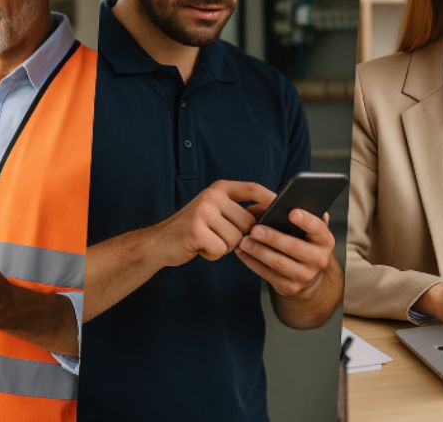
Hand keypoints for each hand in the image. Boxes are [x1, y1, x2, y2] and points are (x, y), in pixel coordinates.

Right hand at [151, 180, 275, 266]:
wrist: (159, 242)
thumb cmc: (196, 229)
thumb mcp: (217, 212)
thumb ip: (240, 211)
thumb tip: (272, 216)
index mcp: (220, 188)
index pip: (252, 188)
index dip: (270, 198)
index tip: (283, 207)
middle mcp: (212, 196)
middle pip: (248, 222)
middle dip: (239, 236)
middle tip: (218, 236)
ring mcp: (203, 211)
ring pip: (236, 238)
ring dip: (225, 246)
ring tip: (207, 240)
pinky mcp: (196, 230)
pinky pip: (221, 250)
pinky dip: (213, 254)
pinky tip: (200, 248)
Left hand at [235, 209, 334, 298]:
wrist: (309, 276)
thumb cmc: (303, 243)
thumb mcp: (305, 230)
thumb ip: (289, 215)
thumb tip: (260, 205)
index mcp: (325, 240)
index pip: (318, 228)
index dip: (306, 220)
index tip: (292, 212)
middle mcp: (319, 259)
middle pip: (294, 247)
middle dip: (273, 237)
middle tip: (255, 229)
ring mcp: (305, 276)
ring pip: (278, 263)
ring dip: (259, 251)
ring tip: (243, 241)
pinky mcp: (290, 288)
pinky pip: (268, 275)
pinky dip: (252, 263)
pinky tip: (242, 253)